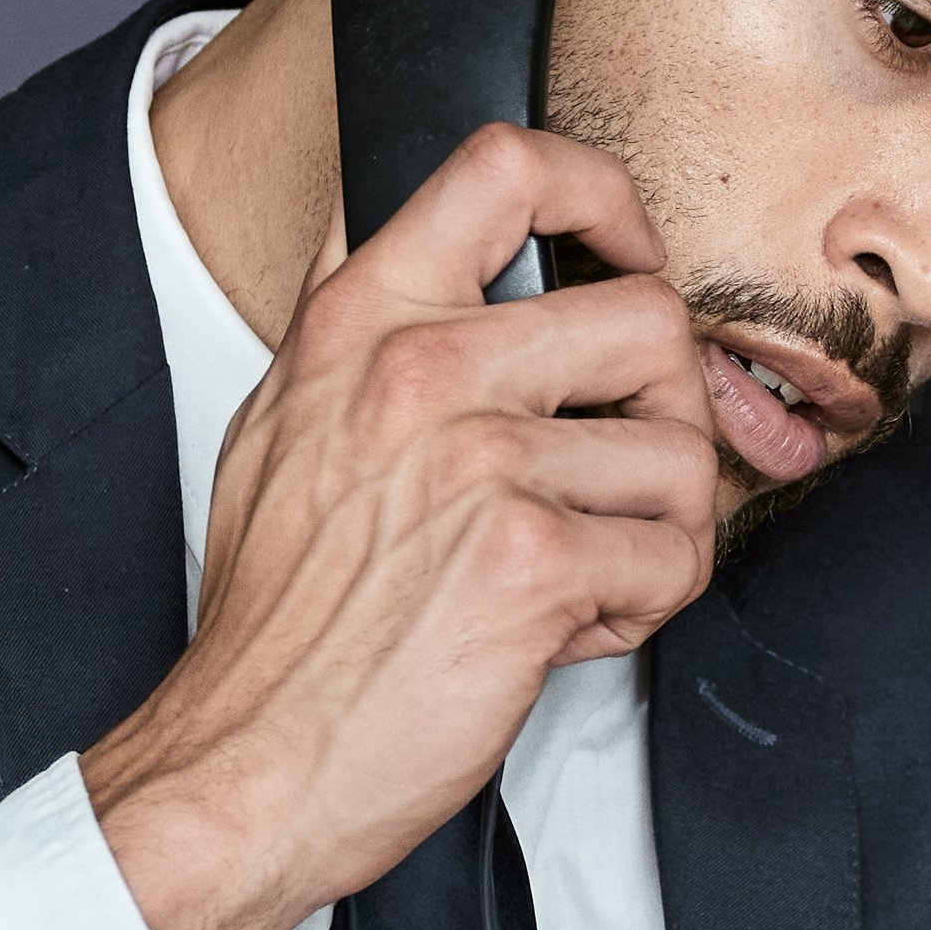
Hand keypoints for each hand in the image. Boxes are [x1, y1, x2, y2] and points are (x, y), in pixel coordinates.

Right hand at [80, 124, 718, 929]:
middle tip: (626, 469)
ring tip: (585, 570)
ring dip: (661, 527)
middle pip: (650, 315)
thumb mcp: (279, 426)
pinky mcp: (529, 563)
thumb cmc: (277, 619)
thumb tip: (390, 223)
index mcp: (361, 321)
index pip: (506, 167)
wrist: (250, 761)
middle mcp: (420, 373)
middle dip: (671, 407)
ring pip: (680, 451)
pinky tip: (571, 625)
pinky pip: (672, 556)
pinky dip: (643, 605)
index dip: (606, 200)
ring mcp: (477, 464)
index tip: (626, 256)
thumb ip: (350, 321)